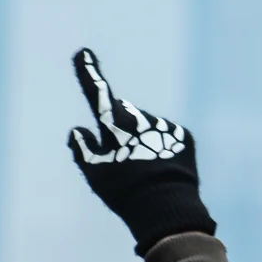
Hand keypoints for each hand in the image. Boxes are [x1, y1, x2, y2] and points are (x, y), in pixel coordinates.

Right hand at [67, 49, 214, 253]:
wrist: (167, 208)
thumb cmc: (124, 192)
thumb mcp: (95, 174)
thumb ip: (82, 148)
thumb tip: (78, 129)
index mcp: (115, 125)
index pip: (98, 93)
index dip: (89, 72)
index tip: (84, 53)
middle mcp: (140, 118)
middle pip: (123, 114)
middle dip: (119, 126)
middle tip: (120, 157)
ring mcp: (163, 125)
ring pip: (146, 125)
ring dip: (141, 138)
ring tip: (143, 169)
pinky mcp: (183, 135)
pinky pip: (166, 136)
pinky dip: (161, 146)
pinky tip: (161, 168)